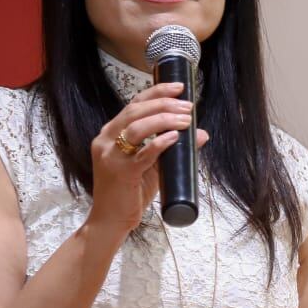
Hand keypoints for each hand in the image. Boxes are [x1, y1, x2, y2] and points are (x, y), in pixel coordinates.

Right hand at [87, 82, 209, 233]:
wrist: (110, 221)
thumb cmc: (130, 192)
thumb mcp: (153, 166)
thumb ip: (172, 148)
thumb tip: (201, 133)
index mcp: (111, 133)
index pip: (134, 104)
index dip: (157, 92)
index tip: (179, 87)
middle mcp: (106, 140)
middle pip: (135, 111)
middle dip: (165, 104)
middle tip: (188, 106)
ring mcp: (110, 155)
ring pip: (136, 127)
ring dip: (164, 120)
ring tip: (186, 120)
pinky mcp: (119, 172)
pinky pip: (141, 154)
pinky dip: (159, 143)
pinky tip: (174, 137)